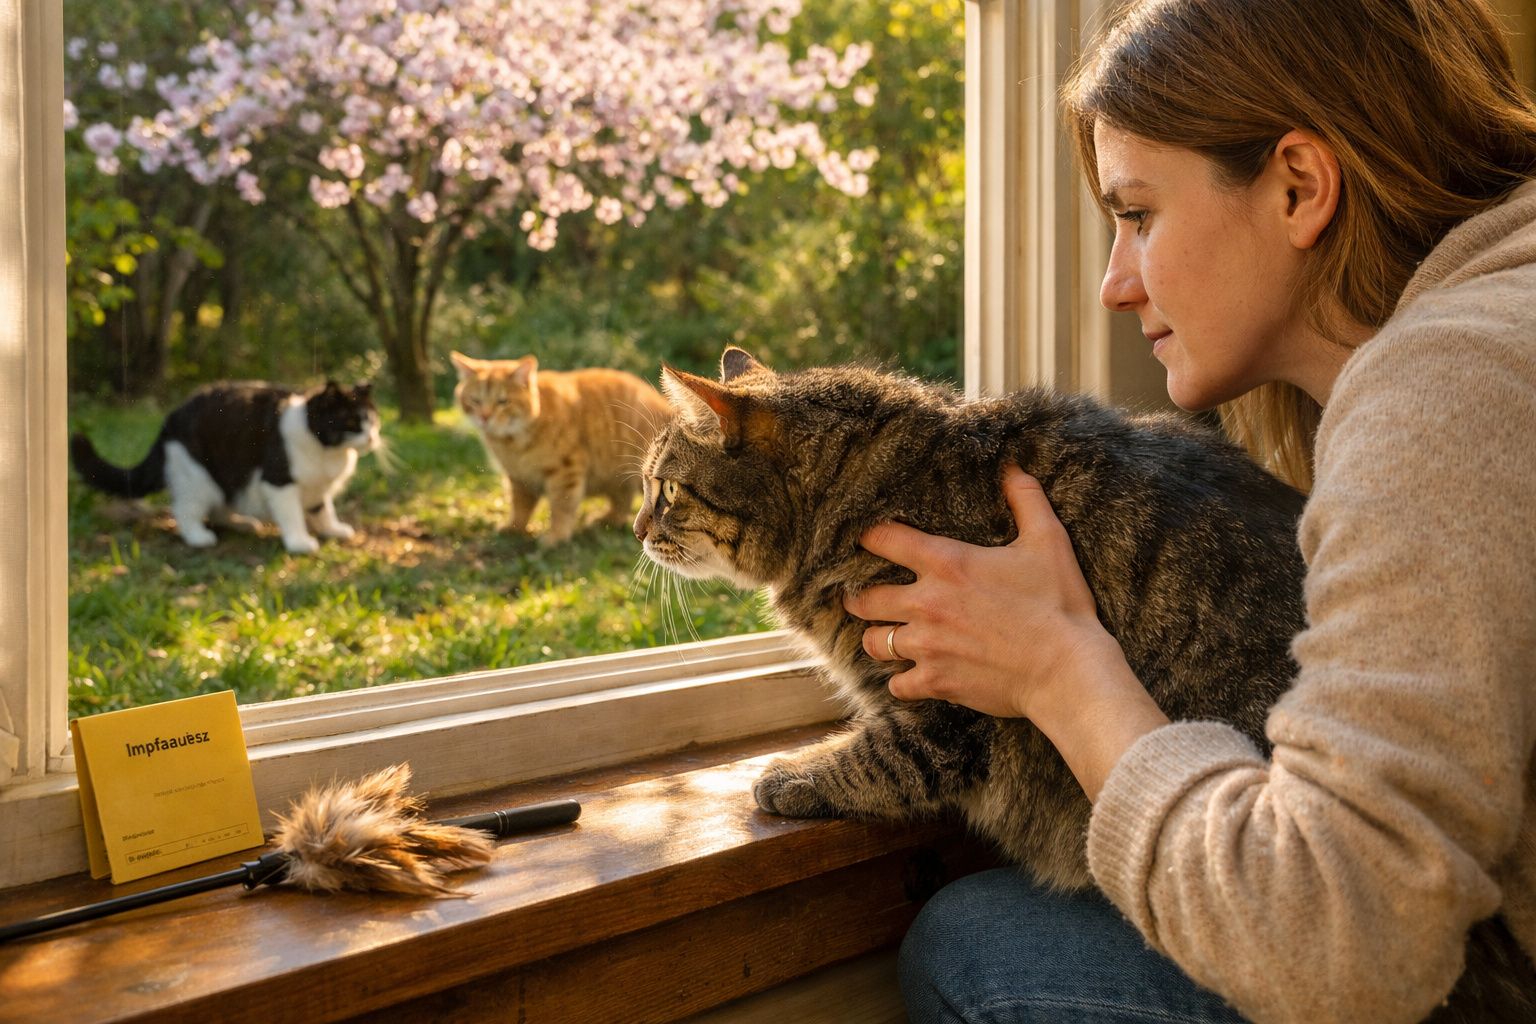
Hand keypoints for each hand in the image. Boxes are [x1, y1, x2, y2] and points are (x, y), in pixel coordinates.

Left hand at [843, 466, 1167, 796]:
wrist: (1068, 671)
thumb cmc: (1059, 605)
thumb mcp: (1049, 542)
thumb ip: (1027, 500)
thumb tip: (1014, 468)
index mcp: (946, 564)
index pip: (881, 539)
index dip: (866, 537)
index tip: (863, 540)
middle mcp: (926, 603)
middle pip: (864, 598)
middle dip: (858, 596)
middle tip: (861, 596)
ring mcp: (927, 646)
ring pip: (873, 642)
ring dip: (877, 638)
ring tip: (883, 636)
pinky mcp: (936, 682)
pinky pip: (897, 685)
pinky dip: (902, 681)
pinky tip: (911, 676)